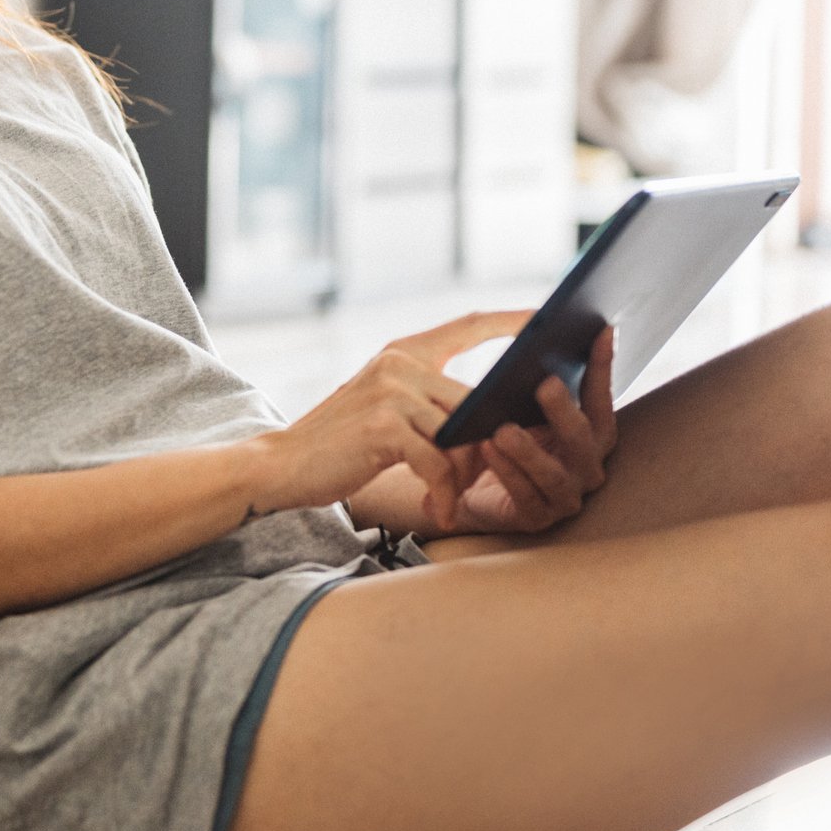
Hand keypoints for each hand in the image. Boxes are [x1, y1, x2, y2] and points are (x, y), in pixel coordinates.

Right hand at [251, 308, 536, 525]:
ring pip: (463, 435)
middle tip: (486, 480)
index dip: (513, 321)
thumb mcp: (385, 408)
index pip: (469, 324)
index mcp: (402, 352)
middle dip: (490, 445)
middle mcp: (399, 363)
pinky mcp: (385, 427)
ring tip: (449, 501)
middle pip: (477, 401)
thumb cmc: (340, 444)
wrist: (282, 464)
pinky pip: (440, 464)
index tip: (548, 319)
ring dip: (465, 477)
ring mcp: (392, 392)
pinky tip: (437, 511)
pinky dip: (444, 494)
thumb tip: (489, 416)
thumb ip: (428, 401)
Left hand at [436, 324, 618, 534]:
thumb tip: (534, 325)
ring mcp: (566, 496)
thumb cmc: (500, 438)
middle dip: (564, 410)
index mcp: (589, 434)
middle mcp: (586, 466)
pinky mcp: (538, 519)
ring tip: (502, 428)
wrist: (467, 488)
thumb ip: (529, 376)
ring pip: (554, 474)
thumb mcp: (514, 404)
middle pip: (583, 438)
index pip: (600, 397)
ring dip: (529, 450)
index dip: (602, 366)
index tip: (601, 330)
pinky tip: (486, 449)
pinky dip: (507, 472)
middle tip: (544, 383)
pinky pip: (525, 496)